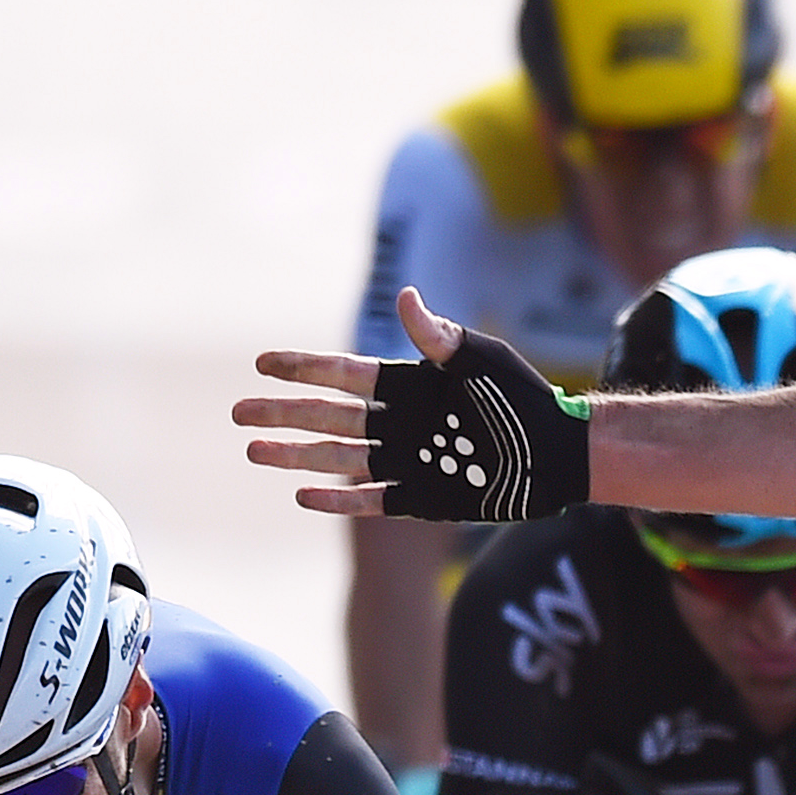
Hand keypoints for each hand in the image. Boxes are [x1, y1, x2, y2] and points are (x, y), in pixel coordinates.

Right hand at [239, 289, 585, 523]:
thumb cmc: (524, 400)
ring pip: (337, 456)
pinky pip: (370, 497)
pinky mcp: (420, 497)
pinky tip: (302, 494)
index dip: (303, 368)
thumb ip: (438, 336)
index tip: (262, 363)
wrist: (558, 456)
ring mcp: (407, 460)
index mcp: (408, 383)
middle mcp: (399, 421)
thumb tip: (404, 297)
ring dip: (295, 454)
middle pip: (327, 415)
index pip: (343, 373)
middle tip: (237, 411)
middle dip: (282, 413)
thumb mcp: (481, 361)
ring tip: (253, 450)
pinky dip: (338, 496)